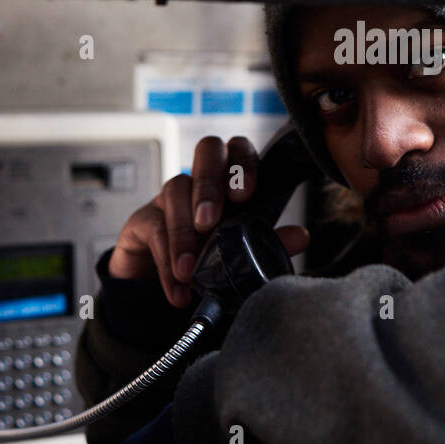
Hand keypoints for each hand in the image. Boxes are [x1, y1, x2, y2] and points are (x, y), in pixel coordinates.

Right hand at [107, 135, 308, 307]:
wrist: (164, 293)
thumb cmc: (209, 263)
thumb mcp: (241, 255)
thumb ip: (269, 243)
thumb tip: (300, 236)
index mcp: (232, 182)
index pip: (239, 150)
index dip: (243, 164)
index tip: (244, 195)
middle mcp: (201, 180)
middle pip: (207, 150)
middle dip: (209, 184)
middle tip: (209, 223)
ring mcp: (169, 196)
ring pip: (175, 187)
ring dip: (183, 232)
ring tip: (189, 270)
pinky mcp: (143, 220)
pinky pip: (154, 227)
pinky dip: (166, 261)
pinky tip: (177, 286)